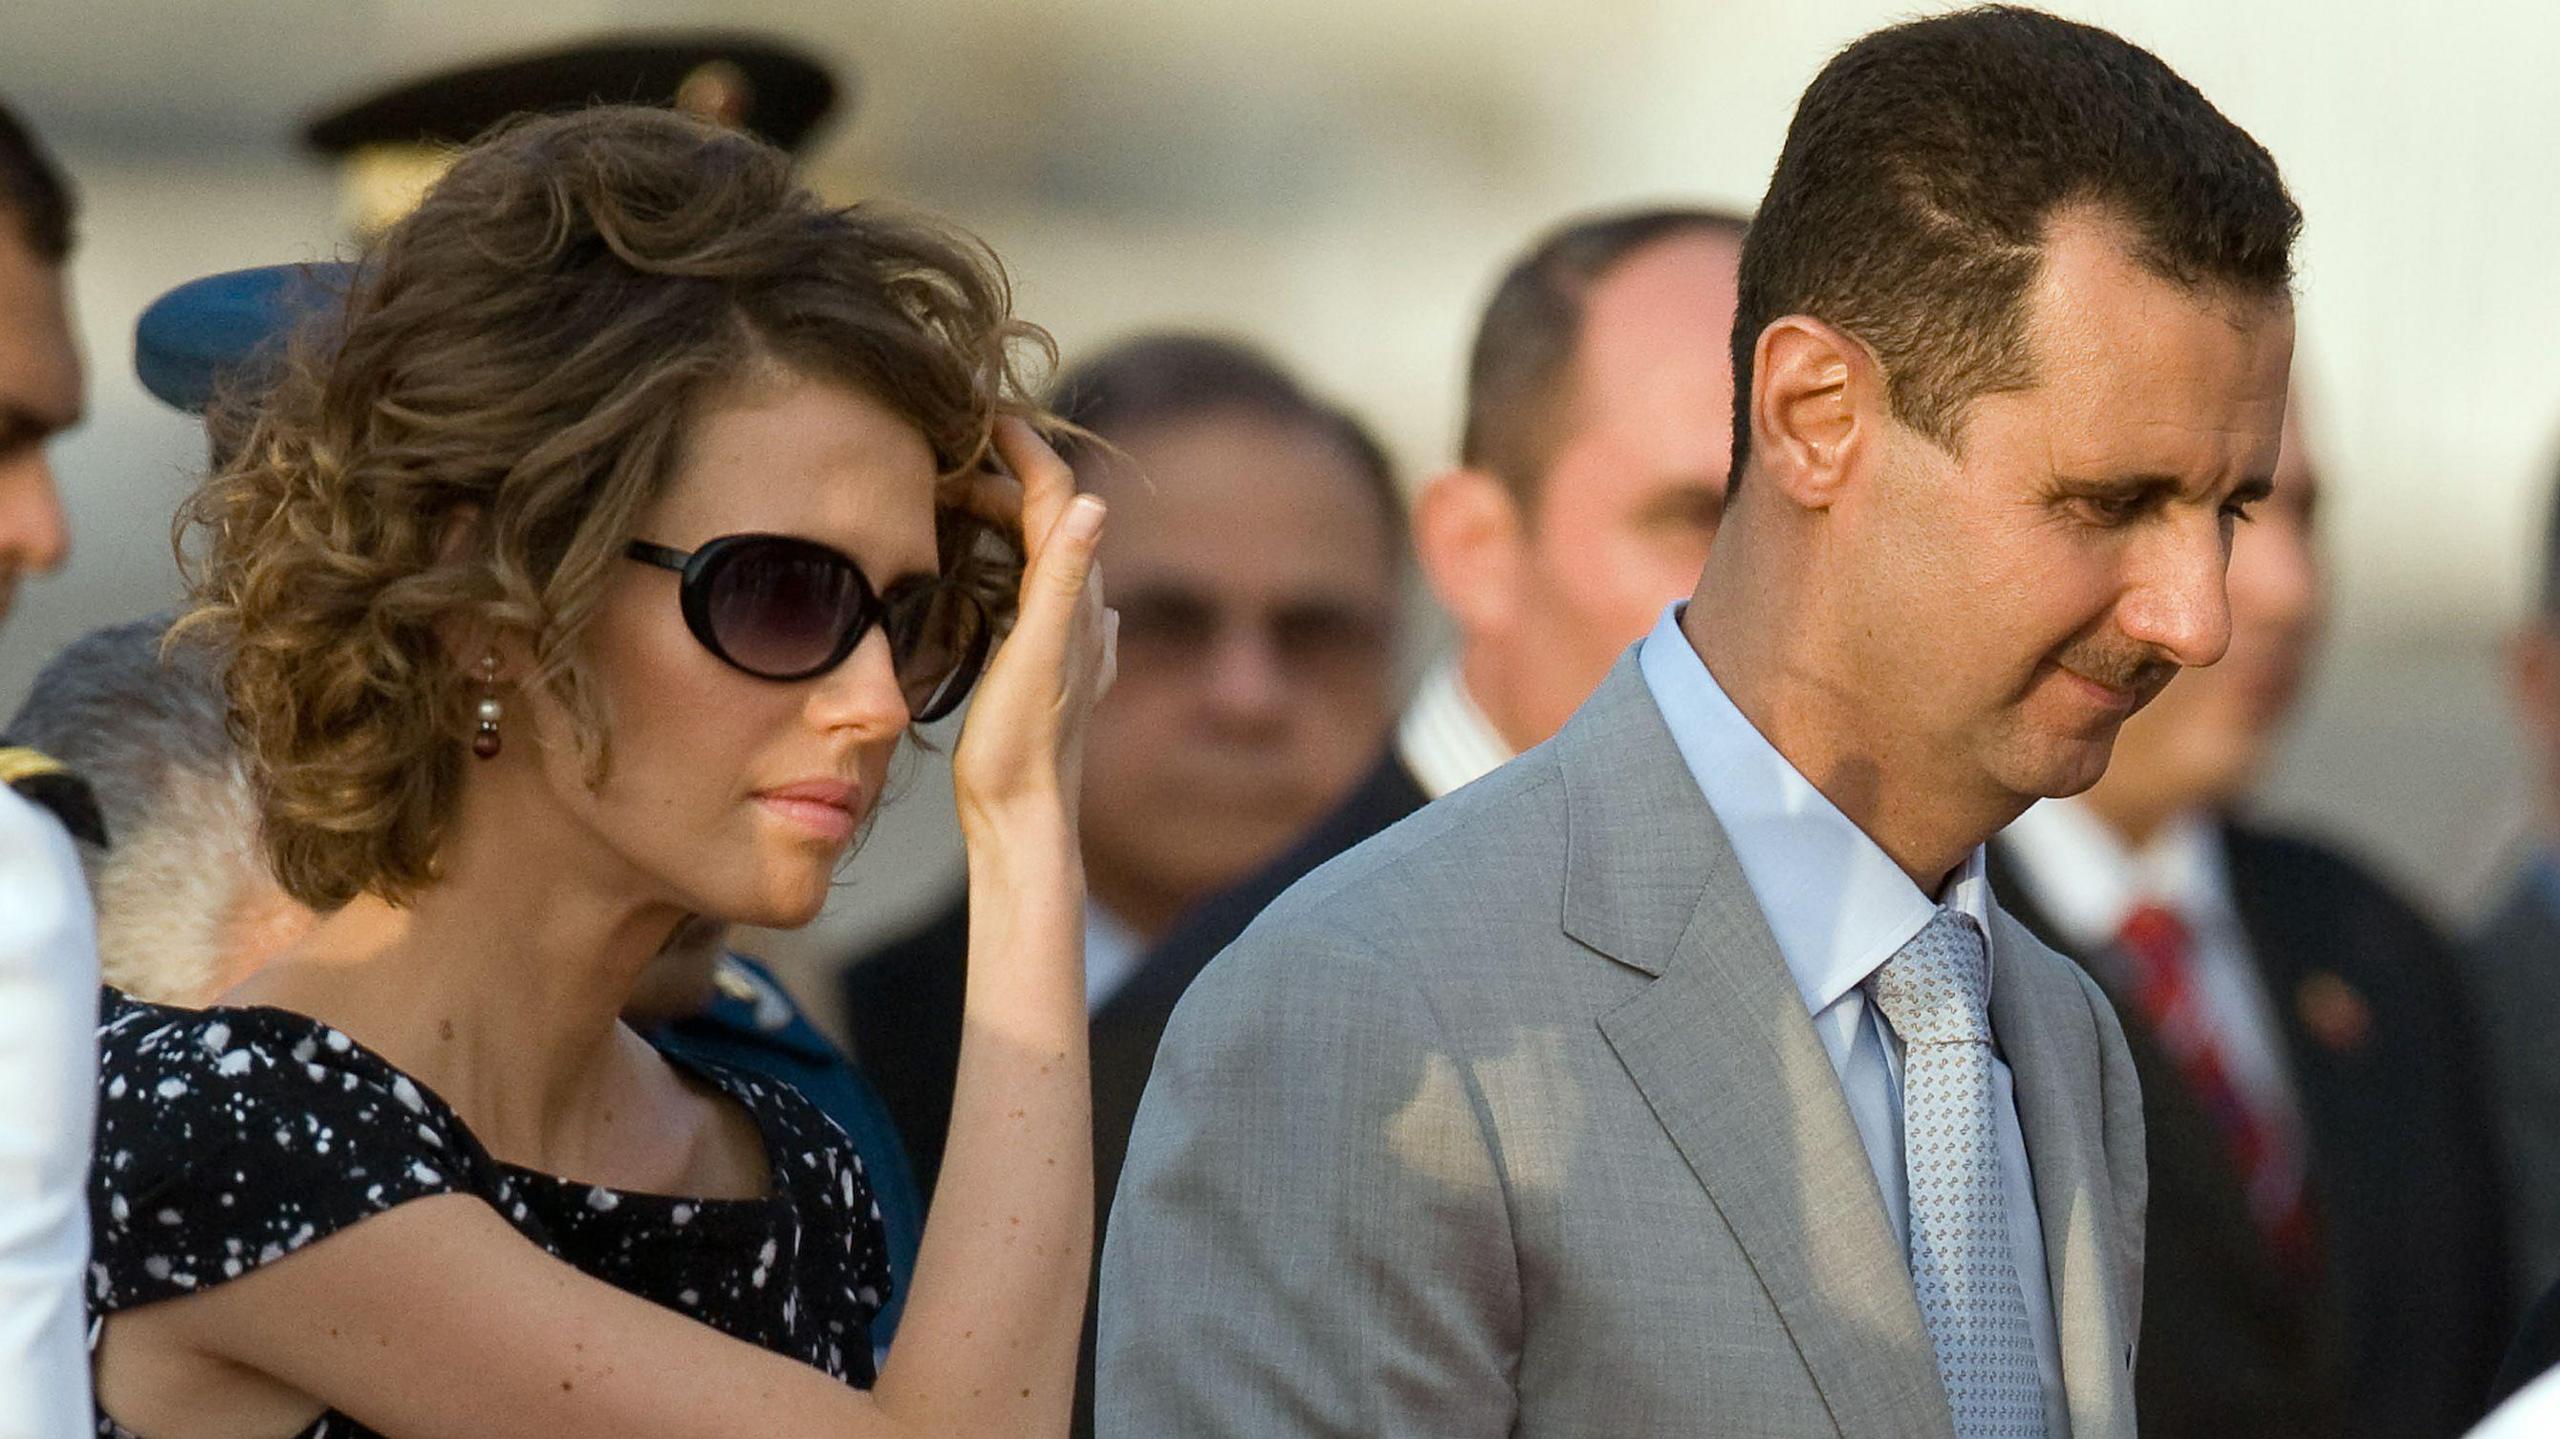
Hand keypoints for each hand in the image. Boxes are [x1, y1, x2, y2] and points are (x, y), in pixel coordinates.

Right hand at [950, 417, 1113, 831]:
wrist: (1025, 821)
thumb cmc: (1021, 748)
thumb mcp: (1035, 658)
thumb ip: (1059, 582)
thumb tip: (1093, 504)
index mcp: (1074, 600)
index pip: (1057, 495)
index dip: (1024, 446)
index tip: (983, 409)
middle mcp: (1081, 614)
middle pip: (1050, 519)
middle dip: (1005, 478)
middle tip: (945, 459)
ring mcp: (1070, 643)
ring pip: (1045, 556)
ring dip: (1008, 519)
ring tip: (959, 501)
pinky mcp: (1052, 670)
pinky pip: (1040, 597)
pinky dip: (1016, 566)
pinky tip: (1005, 578)